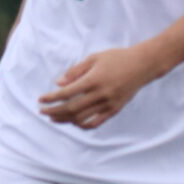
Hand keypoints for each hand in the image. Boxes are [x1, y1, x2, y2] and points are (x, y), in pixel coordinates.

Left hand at [38, 44, 163, 128]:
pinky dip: (82, 125)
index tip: (40, 100)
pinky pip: (96, 123)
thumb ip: (75, 71)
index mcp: (93, 80)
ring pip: (81, 118)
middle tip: (42, 112)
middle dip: (54, 111)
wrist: (142, 65)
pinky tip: (74, 122)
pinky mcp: (114, 110)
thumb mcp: (94, 58)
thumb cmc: (117, 58)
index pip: (66, 93)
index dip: (51, 98)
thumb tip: (58, 84)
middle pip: (71, 108)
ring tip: (54, 118)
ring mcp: (108, 104)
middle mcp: (100, 94)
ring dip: (65, 120)